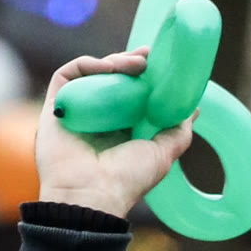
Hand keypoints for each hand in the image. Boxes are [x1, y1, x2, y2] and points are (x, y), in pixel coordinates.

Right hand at [35, 50, 195, 219]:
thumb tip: (193, 109)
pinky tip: (108, 67)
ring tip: (135, 64)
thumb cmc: (126, 181)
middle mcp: (95, 120)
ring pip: (91, 75)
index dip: (142, 76)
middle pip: (109, 80)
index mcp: (118, 131)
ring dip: (113, 62)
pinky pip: (67, 76)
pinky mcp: (56, 106)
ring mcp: (75, 112)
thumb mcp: (162, 155)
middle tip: (146, 56)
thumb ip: (177, 132)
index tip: (157, 62)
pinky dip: (87, 65)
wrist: (91, 195)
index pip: (128, 94)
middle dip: (129, 64)